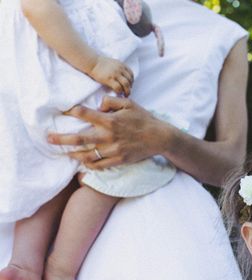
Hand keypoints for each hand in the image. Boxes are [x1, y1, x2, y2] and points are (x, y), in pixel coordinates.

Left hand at [47, 96, 166, 169]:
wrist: (160, 138)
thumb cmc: (144, 119)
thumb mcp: (129, 103)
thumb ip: (110, 101)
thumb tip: (97, 105)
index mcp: (110, 120)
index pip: (84, 114)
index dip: (71, 112)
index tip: (63, 112)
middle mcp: (109, 136)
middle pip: (79, 139)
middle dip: (62, 139)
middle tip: (49, 138)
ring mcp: (113, 150)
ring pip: (87, 155)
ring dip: (73, 154)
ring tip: (65, 153)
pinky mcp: (119, 160)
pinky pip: (100, 165)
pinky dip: (90, 164)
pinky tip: (83, 162)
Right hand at [89, 56, 133, 96]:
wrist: (92, 62)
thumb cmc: (101, 63)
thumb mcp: (114, 63)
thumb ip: (120, 68)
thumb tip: (124, 77)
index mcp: (122, 65)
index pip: (131, 74)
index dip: (131, 81)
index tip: (130, 85)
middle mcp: (120, 69)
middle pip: (129, 80)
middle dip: (130, 87)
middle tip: (128, 92)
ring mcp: (115, 74)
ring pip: (126, 84)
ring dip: (127, 91)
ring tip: (125, 95)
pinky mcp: (109, 79)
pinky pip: (118, 87)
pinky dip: (119, 92)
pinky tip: (118, 93)